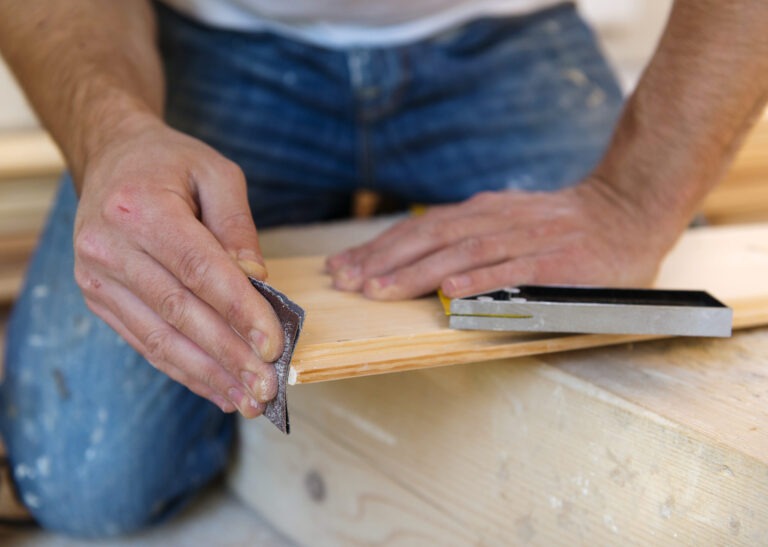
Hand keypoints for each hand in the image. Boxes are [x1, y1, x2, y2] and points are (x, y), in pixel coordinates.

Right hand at [73, 116, 283, 417]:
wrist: (111, 159)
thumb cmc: (171, 164)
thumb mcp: (216, 173)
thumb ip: (238, 226)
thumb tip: (258, 282)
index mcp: (140, 208)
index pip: (199, 270)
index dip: (239, 312)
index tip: (274, 345)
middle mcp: (109, 246)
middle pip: (179, 312)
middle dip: (228, 355)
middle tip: (267, 387)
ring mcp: (96, 277)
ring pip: (160, 337)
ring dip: (208, 374)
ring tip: (248, 400)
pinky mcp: (98, 299)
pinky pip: (144, 343)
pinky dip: (184, 370)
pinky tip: (217, 389)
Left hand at [327, 180, 665, 299]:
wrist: (627, 209)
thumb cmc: (562, 226)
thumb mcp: (508, 220)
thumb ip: (469, 234)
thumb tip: (417, 256)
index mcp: (482, 212)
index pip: (421, 229)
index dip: (379, 248)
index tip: (343, 268)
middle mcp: (497, 219)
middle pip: (431, 238)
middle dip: (384, 261)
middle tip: (347, 283)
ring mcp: (526, 239)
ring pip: (462, 254)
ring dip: (417, 272)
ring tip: (380, 290)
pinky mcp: (556, 261)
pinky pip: (513, 270)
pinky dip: (480, 280)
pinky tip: (450, 294)